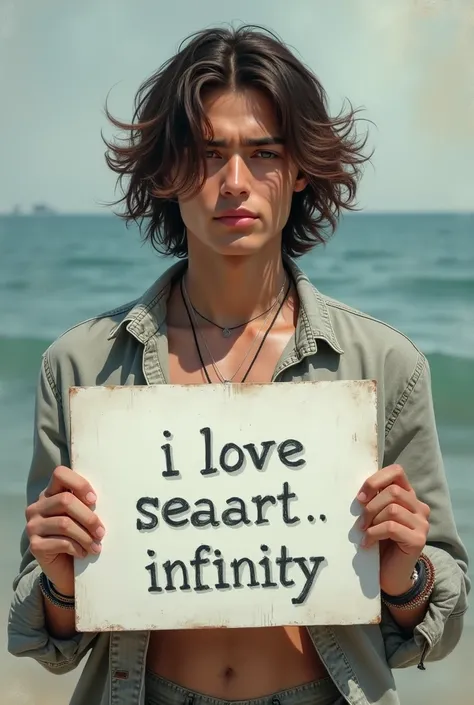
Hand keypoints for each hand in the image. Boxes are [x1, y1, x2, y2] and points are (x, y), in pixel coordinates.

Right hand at [25, 466, 104, 594]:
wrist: (66, 569)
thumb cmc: (78, 537)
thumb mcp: (82, 516)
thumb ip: (86, 503)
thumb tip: (102, 499)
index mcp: (50, 493)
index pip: (60, 474)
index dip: (80, 484)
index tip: (94, 500)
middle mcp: (37, 507)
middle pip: (66, 500)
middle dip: (89, 517)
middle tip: (101, 532)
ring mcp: (33, 526)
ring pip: (64, 523)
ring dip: (86, 536)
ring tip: (96, 546)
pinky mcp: (34, 546)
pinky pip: (61, 542)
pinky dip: (78, 548)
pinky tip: (83, 553)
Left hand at [357, 464, 429, 595]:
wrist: (390, 574)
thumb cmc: (380, 541)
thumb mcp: (375, 515)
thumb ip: (373, 499)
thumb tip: (359, 491)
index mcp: (408, 496)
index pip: (396, 472)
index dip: (376, 480)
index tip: (360, 497)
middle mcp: (419, 507)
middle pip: (393, 491)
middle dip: (371, 506)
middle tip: (360, 522)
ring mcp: (422, 524)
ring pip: (392, 509)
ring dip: (372, 520)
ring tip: (364, 532)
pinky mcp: (418, 540)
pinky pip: (391, 527)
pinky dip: (374, 534)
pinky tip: (367, 543)